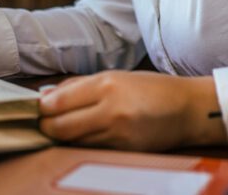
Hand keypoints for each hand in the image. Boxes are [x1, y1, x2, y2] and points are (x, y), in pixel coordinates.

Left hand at [38, 71, 226, 151]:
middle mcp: (111, 110)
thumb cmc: (153, 89)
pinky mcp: (124, 152)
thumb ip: (81, 85)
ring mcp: (118, 134)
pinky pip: (91, 150)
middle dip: (46, 127)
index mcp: (108, 84)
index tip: (38, 108)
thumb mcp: (117, 76)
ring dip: (62, 137)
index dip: (42, 108)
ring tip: (62, 129)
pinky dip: (81, 145)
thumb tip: (47, 96)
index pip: (59, 101)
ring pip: (73, 142)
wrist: (189, 110)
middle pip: (60, 127)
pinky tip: (83, 137)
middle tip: (44, 124)